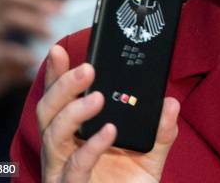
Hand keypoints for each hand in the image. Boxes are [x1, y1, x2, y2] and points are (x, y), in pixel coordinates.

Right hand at [0, 0, 61, 113]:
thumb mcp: (3, 60)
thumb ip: (25, 51)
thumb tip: (60, 48)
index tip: (61, 5)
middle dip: (36, 2)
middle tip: (60, 14)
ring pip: (6, 15)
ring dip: (33, 22)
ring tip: (51, 34)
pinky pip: (2, 50)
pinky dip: (22, 54)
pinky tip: (35, 61)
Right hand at [38, 45, 179, 182]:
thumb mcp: (150, 155)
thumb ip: (161, 131)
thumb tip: (170, 103)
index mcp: (76, 135)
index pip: (61, 100)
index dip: (57, 75)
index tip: (59, 50)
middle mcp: (64, 150)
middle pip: (48, 112)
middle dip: (63, 86)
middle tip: (87, 68)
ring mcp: (63, 171)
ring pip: (53, 135)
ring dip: (74, 112)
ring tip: (98, 98)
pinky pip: (75, 166)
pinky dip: (91, 146)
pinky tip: (109, 131)